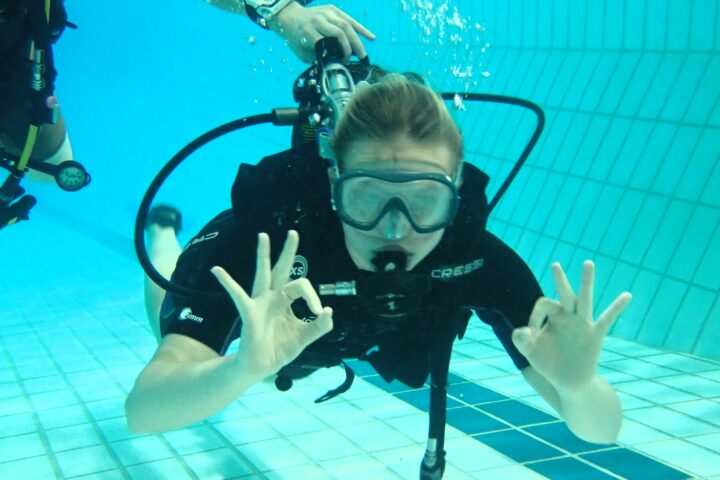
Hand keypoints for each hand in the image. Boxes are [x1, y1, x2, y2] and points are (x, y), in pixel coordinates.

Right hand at [211, 230, 332, 379]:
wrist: (261, 367)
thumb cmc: (280, 349)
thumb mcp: (304, 338)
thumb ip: (319, 326)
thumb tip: (329, 312)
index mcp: (286, 301)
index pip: (302, 287)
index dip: (313, 298)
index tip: (319, 313)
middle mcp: (273, 297)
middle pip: (282, 269)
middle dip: (288, 251)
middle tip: (293, 233)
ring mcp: (260, 303)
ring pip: (263, 274)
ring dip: (263, 255)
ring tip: (264, 236)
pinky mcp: (249, 313)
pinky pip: (238, 295)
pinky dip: (227, 282)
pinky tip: (217, 270)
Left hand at [269, 2, 375, 62]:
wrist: (290, 17)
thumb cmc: (296, 38)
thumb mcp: (301, 52)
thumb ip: (316, 58)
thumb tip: (335, 65)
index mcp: (307, 31)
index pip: (327, 42)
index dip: (337, 53)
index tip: (343, 63)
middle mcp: (317, 20)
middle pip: (340, 32)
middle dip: (350, 48)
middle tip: (357, 60)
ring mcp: (326, 12)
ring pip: (346, 25)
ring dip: (357, 40)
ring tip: (363, 54)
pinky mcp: (332, 9)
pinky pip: (349, 19)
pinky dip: (361, 29)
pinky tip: (371, 37)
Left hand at [512, 261, 631, 390]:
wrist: (567, 383)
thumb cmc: (548, 363)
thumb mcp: (530, 351)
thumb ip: (521, 340)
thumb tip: (523, 330)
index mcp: (553, 317)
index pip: (544, 304)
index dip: (534, 316)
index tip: (531, 334)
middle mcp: (568, 317)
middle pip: (564, 294)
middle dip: (559, 280)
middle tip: (554, 264)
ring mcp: (582, 325)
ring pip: (584, 299)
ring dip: (586, 282)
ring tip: (587, 263)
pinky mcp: (594, 336)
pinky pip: (606, 319)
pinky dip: (616, 307)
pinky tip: (626, 295)